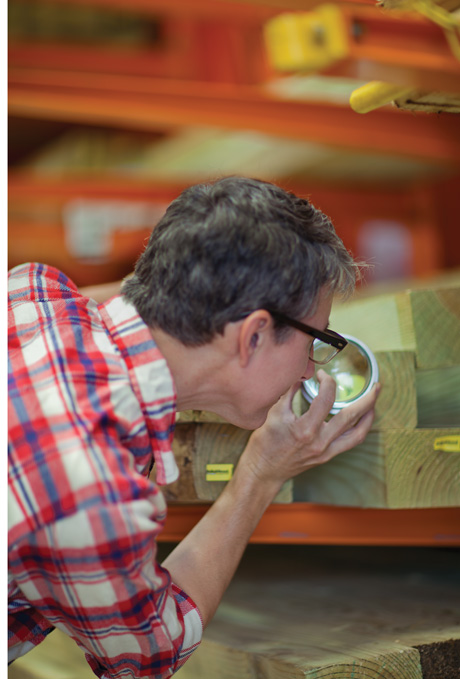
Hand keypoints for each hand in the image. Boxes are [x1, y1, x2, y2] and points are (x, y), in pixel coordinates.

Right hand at [239, 370, 380, 489]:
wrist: (264, 471)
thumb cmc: (265, 443)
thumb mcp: (274, 413)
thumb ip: (290, 392)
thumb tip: (302, 375)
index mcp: (305, 429)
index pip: (325, 399)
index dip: (327, 382)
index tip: (322, 375)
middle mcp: (319, 442)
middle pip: (351, 417)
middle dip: (367, 399)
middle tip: (376, 386)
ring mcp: (326, 451)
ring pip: (357, 434)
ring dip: (369, 417)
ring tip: (374, 403)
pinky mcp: (327, 456)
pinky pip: (350, 442)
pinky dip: (359, 429)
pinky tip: (361, 419)